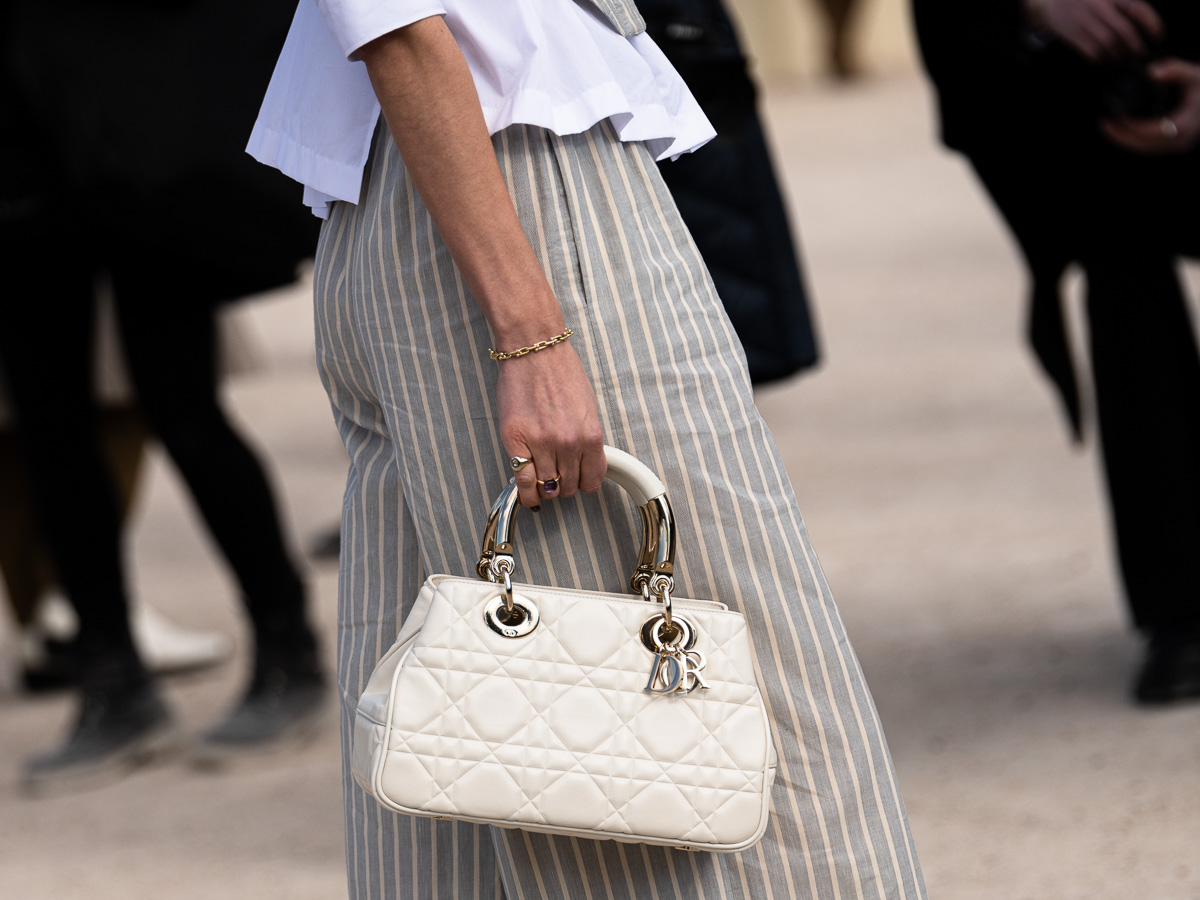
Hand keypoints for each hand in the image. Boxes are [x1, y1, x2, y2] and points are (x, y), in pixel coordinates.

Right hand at [497, 342, 605, 508]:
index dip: (585, 484)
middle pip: (569, 486)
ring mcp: (541, 443)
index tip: (580, 483)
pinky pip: (523, 481)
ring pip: (547, 487)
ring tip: (543, 479)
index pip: (593, 479)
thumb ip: (587, 439)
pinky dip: (526, 493)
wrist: (535, 350)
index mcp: (591, 435)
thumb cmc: (560, 372)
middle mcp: (568, 443)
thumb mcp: (588, 408)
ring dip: (546, 488)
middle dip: (565, 485)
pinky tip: (528, 494)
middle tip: (558, 477)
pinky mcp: (516, 440)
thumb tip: (584, 464)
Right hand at [1023, 0, 1162, 60]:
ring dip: (1117, 53)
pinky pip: (1090, 50)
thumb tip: (1143, 22)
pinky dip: (1099, 57)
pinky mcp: (1072, 33)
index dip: (1152, 23)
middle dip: (1135, 44)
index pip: (1138, 8)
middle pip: (1123, 29)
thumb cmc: (1083, 0)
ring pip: (1107, 42)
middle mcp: (1098, 6)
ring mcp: (1084, 20)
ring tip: (1121, 56)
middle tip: (1140, 52)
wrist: (1050, 2)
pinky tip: (1103, 58)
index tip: (1158, 36)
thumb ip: (1122, 4)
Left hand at [1102, 58, 1199, 152]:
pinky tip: (1119, 131)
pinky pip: (1148, 147)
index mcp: (1186, 124)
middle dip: (1121, 136)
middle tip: (1103, 124)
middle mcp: (1181, 140)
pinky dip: (1132, 140)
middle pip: (1144, 144)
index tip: (1116, 118)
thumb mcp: (1194, 73)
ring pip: (1144, 149)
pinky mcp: (1172, 145)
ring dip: (1123, 140)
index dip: (1133, 127)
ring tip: (1107, 127)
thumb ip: (1174, 69)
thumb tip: (1151, 72)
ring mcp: (1176, 145)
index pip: (1153, 132)